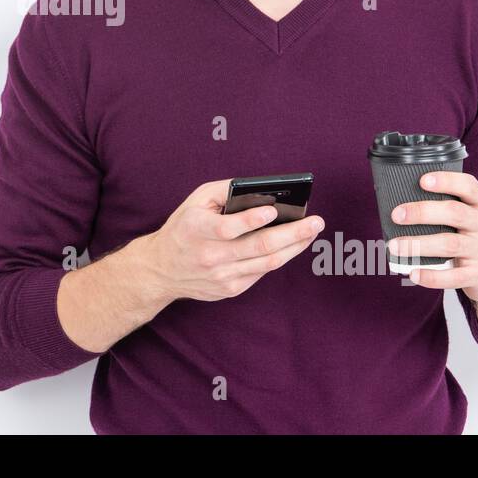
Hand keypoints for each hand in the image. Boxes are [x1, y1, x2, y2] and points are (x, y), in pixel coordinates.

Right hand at [139, 179, 325, 302]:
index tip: (273, 210)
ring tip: (312, 232)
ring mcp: (221, 276)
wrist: (161, 269)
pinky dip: (280, 257)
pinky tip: (293, 245)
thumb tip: (260, 189)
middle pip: (258, 247)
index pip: (227, 228)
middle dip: (292, 233)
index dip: (251, 220)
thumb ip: (225, 190)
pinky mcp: (230, 289)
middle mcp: (210, 256)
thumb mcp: (195, 201)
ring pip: (267, 262)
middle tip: (315, 222)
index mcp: (197, 230)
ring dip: (294, 247)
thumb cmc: (183, 228)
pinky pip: (262, 272)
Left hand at [387, 171, 477, 301]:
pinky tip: (413, 274)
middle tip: (396, 215)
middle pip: (455, 213)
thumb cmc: (473, 236)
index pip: (468, 186)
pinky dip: (432, 276)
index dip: (446, 181)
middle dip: (423, 212)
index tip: (422, 180)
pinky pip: (454, 276)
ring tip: (395, 246)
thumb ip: (445, 207)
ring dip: (419, 244)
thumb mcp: (470, 216)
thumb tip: (399, 206)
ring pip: (450, 244)